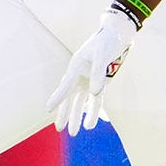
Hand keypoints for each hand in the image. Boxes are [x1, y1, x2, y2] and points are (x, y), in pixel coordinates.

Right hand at [51, 7, 137, 134]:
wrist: (117, 34)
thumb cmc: (108, 41)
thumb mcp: (103, 54)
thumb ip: (98, 73)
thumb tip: (94, 93)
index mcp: (76, 65)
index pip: (66, 85)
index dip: (57, 97)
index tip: (48, 108)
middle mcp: (80, 75)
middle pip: (69, 97)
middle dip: (64, 113)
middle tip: (59, 128)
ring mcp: (89, 80)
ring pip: (80, 102)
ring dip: (77, 116)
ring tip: (74, 132)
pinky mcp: (100, 83)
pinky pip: (96, 101)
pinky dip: (94, 112)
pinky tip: (91, 124)